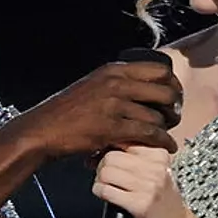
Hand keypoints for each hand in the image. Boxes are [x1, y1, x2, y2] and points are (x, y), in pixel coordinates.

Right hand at [12, 60, 180, 159]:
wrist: (43, 130)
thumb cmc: (65, 113)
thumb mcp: (91, 87)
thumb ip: (115, 84)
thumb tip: (139, 87)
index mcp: (113, 70)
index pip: (158, 70)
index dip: (173, 84)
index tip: (174, 97)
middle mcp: (116, 83)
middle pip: (164, 90)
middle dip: (175, 105)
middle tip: (175, 117)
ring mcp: (114, 105)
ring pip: (157, 115)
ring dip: (168, 127)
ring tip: (168, 135)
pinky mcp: (111, 127)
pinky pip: (148, 133)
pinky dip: (163, 141)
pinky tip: (168, 147)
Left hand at [92, 145, 191, 217]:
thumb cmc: (162, 199)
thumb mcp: (156, 170)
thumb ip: (135, 157)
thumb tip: (103, 146)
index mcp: (159, 155)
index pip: (124, 140)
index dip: (110, 150)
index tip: (108, 161)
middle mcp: (156, 168)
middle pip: (111, 156)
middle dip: (102, 166)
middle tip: (105, 177)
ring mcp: (148, 186)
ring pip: (106, 172)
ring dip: (100, 180)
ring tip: (107, 186)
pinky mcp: (139, 204)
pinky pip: (105, 190)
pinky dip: (100, 192)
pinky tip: (107, 195)